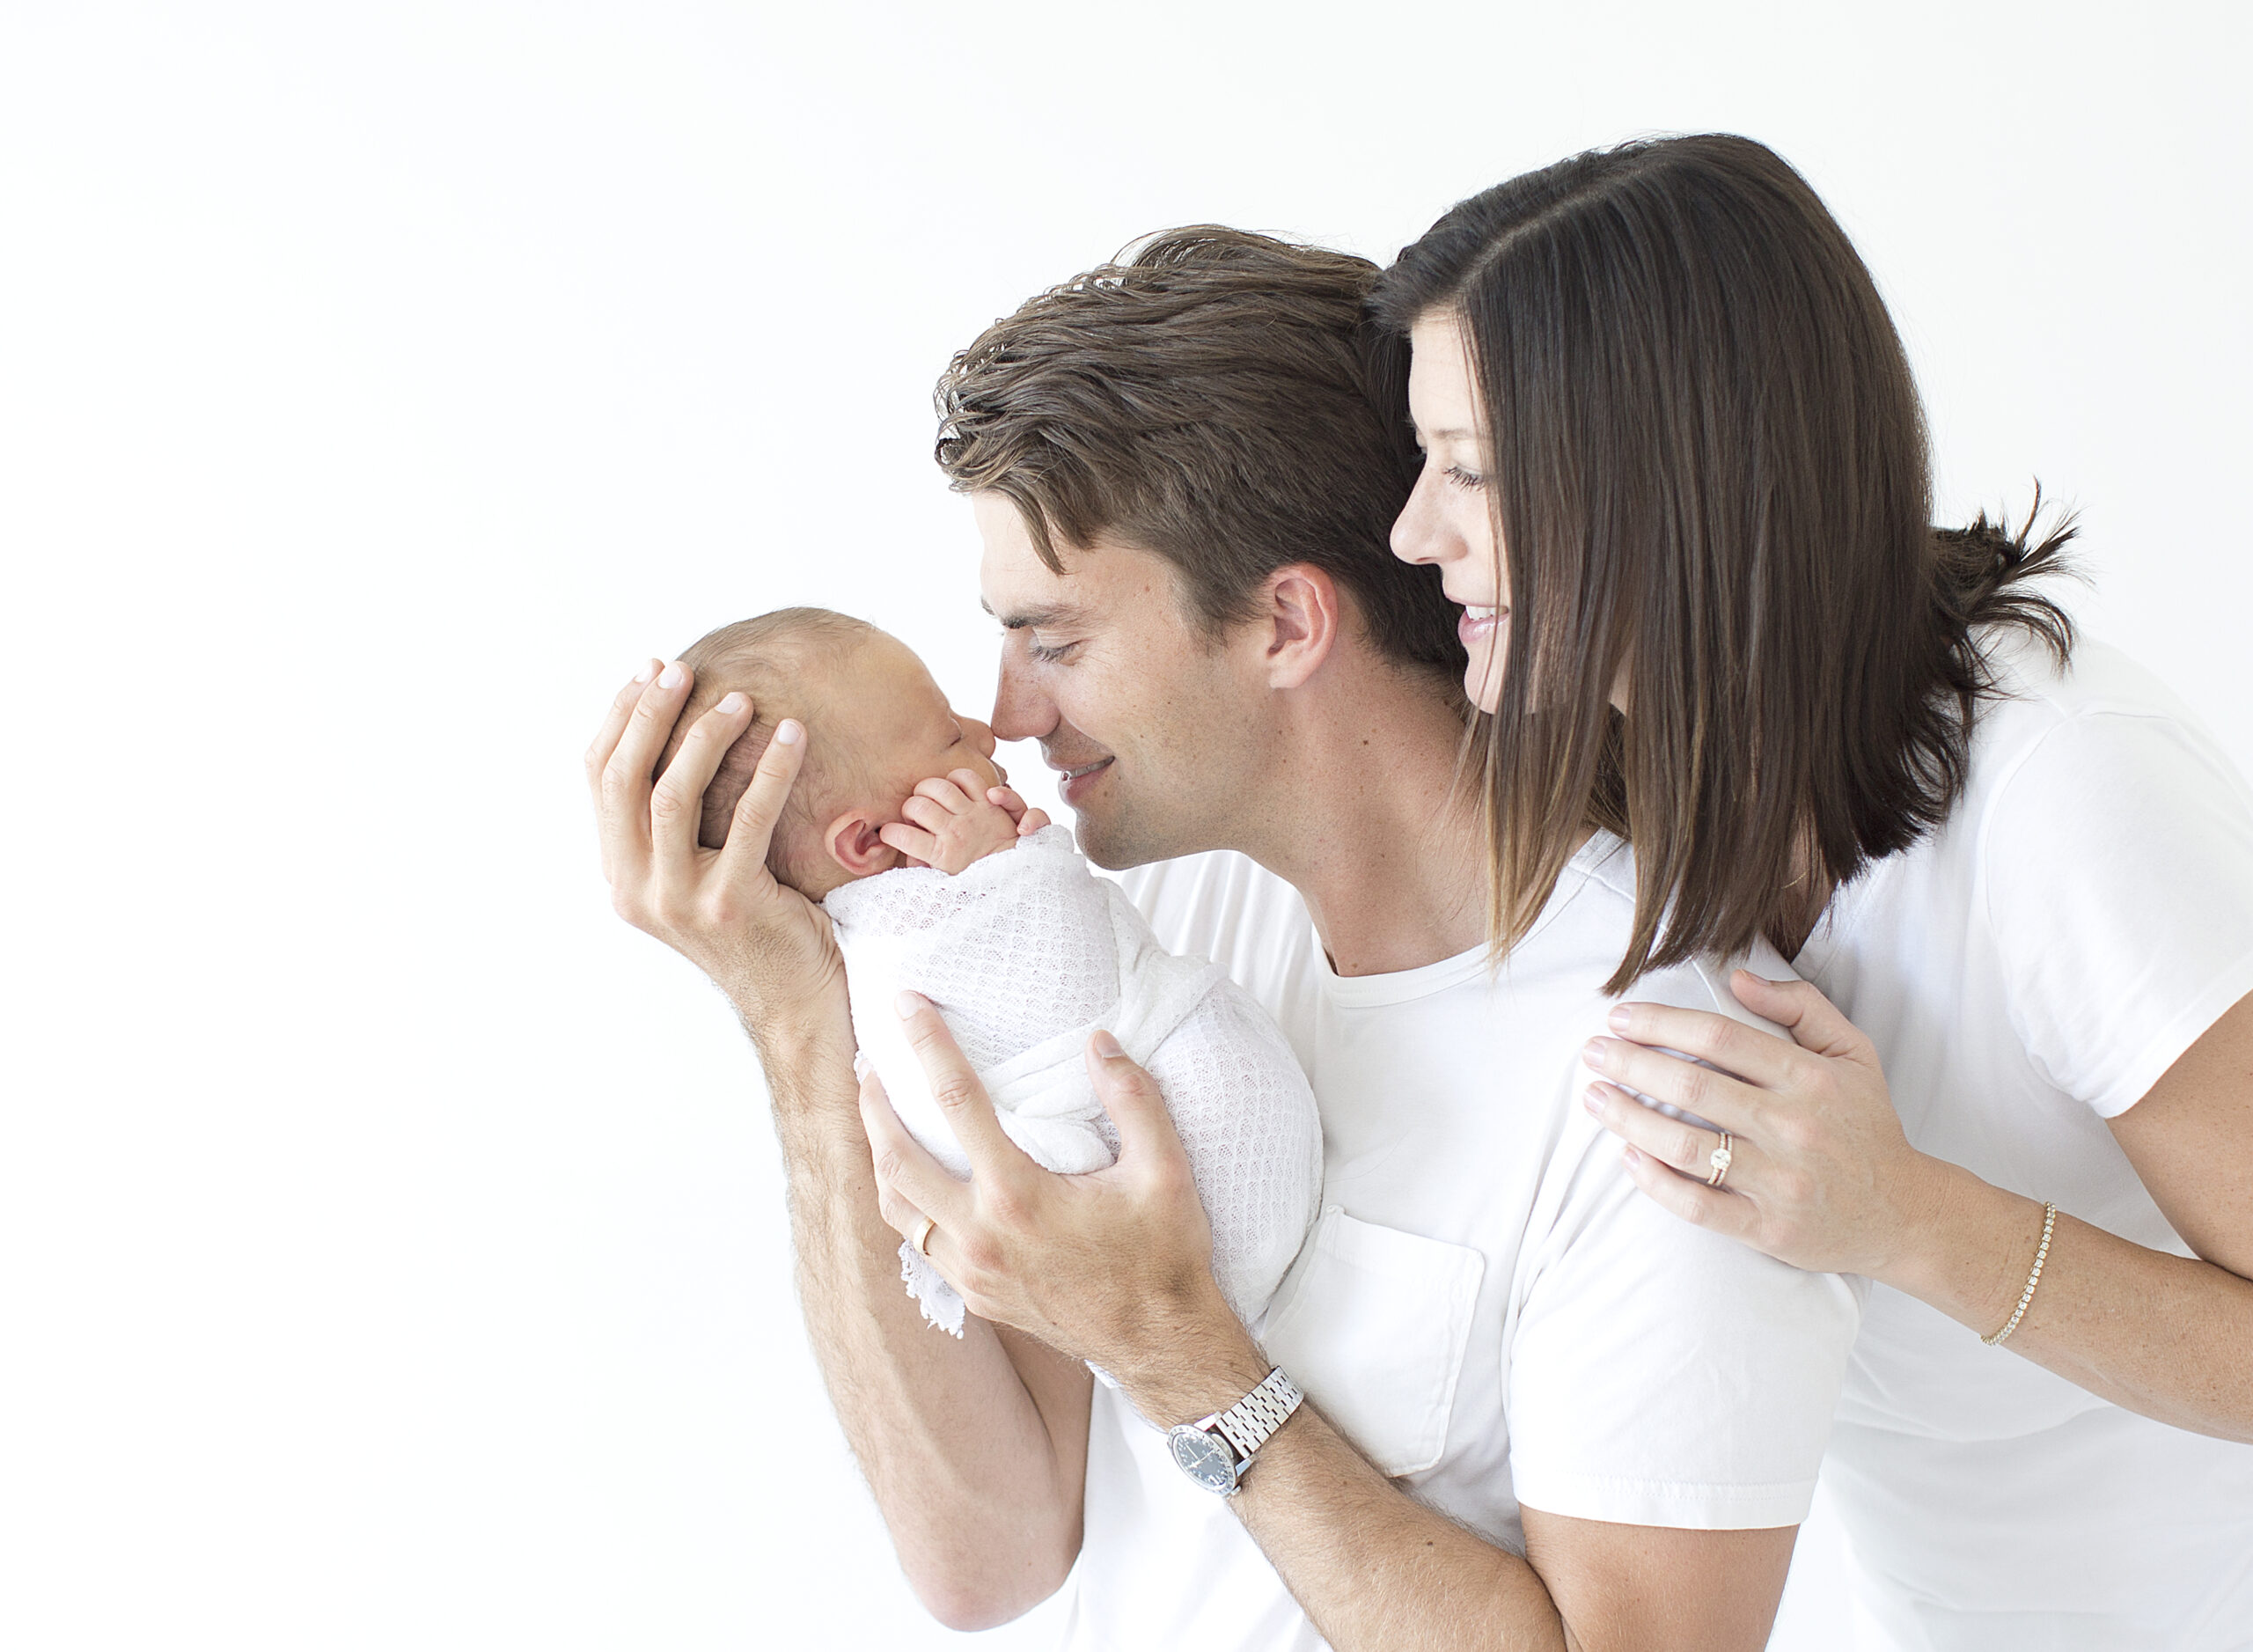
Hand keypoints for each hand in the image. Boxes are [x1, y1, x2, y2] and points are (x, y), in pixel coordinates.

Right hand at [585, 660, 847, 1039]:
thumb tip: (670, 728)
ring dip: (705, 736)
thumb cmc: (757, 921)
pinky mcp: (730, 905)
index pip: (598, 779)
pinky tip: (794, 736)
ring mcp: (678, 902)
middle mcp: (634, 889)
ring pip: (673, 795)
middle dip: (651, 714)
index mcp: (618, 874)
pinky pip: (748, 819)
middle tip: (684, 670)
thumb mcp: (695, 871)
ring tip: (741, 699)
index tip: (650, 670)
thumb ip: (672, 823)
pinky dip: (770, 770)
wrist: (793, 998)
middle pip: (625, 779)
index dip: (620, 718)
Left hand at [858, 996, 1233, 1389]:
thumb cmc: (1164, 1256)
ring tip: (876, 1116)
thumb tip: (1099, 1043)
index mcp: (1019, 1197)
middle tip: (868, 1064)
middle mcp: (981, 1236)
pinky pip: (919, 1241)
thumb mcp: (1166, 1171)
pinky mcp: (976, 1295)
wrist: (1160, 1343)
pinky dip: (904, 1202)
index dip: (929, 1047)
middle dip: (875, 1105)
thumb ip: (1134, 1099)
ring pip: (897, 1206)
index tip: (908, 1005)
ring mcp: (972, 1271)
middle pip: (898, 1158)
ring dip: (879, 1155)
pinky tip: (911, 1180)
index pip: (957, 1102)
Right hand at [876, 772, 1044, 873]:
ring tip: (929, 799)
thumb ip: (923, 869)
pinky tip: (953, 788)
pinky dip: (956, 778)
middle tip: (914, 817)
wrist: (1019, 871)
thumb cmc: (978, 877)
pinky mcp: (988, 801)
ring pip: (939, 786)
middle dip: (908, 808)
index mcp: (942, 855)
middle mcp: (956, 832)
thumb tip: (908, 858)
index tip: (891, 834)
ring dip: (927, 790)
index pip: (901, 836)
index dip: (889, 833)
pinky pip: (967, 777)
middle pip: (917, 805)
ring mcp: (973, 814)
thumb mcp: (946, 882)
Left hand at [1579, 971, 1945, 1278]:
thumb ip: (1800, 1006)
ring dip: (1628, 1119)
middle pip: (1692, 1087)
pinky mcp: (1769, 1229)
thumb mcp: (1852, 1053)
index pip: (1720, 1037)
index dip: (1661, 1023)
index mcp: (1810, 1078)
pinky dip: (1655, 1182)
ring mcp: (1780, 1182)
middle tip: (1592, 1053)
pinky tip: (1627, 1157)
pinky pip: (1698, 1206)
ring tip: (1594, 1098)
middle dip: (1630, 1065)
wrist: (1905, 1214)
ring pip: (1685, 1146)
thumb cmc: (1866, 1124)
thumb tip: (1737, 977)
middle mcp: (1794, 1127)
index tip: (1620, 1017)